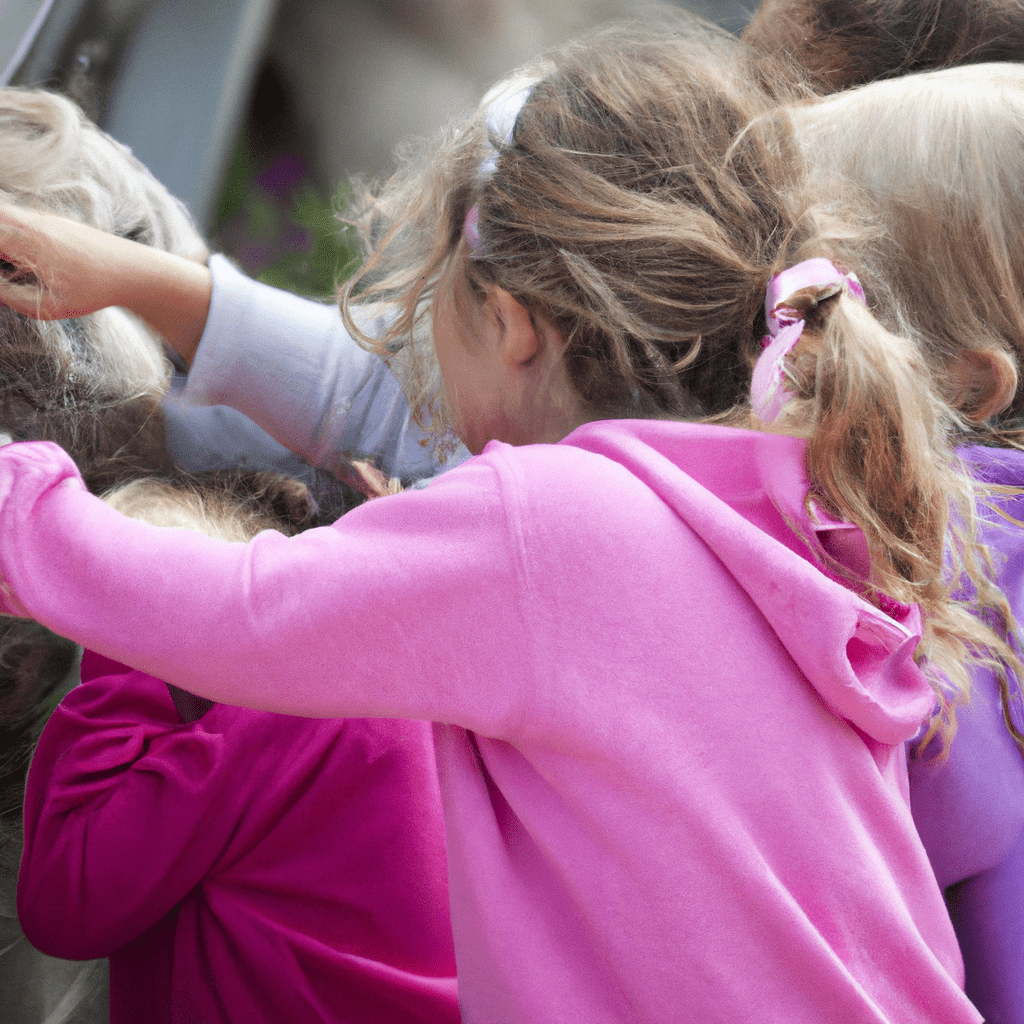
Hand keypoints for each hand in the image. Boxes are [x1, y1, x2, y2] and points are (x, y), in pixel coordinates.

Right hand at [0, 204, 132, 318]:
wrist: (133, 269)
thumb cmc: (94, 291)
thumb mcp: (52, 306)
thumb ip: (14, 298)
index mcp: (29, 243)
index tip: (1, 272)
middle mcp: (35, 224)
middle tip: (5, 262)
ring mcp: (48, 218)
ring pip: (7, 214)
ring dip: (3, 233)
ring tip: (11, 260)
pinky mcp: (59, 220)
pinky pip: (25, 218)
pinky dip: (16, 230)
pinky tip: (28, 255)